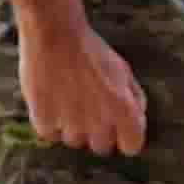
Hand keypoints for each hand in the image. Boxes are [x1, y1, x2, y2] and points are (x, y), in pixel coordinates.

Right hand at [20, 16, 146, 156]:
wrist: (55, 35)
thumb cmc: (91, 51)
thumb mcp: (123, 71)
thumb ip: (134, 99)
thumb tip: (138, 120)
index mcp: (124, 111)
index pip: (132, 147)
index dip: (126, 137)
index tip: (119, 129)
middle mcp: (100, 124)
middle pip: (102, 147)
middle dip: (99, 133)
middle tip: (90, 110)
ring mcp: (71, 125)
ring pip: (75, 141)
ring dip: (73, 127)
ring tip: (69, 101)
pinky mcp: (45, 122)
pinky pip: (51, 135)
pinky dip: (50, 122)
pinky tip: (52, 101)